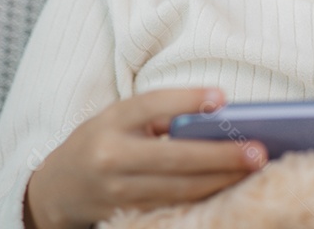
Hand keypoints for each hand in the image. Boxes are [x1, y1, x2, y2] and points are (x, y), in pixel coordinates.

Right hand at [24, 88, 267, 228]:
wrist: (57, 188)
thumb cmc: (102, 141)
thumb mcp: (121, 117)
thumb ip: (161, 113)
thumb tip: (216, 112)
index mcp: (113, 121)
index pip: (152, 104)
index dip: (187, 100)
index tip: (222, 98)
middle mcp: (112, 156)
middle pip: (174, 157)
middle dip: (220, 155)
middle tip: (257, 151)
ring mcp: (118, 191)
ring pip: (179, 188)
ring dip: (220, 180)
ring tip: (252, 169)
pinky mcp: (125, 215)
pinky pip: (173, 205)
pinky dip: (203, 196)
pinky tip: (229, 186)